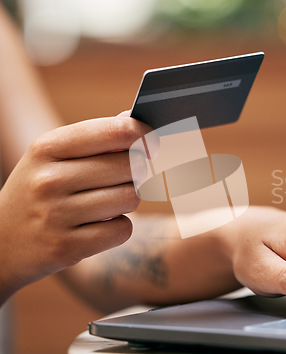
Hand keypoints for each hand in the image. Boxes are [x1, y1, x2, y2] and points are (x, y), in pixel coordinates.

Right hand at [0, 113, 151, 303]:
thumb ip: (95, 138)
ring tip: (107, 203)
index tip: (152, 140)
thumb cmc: (39, 191)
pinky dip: (119, 228)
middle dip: (137, 172)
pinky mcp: (66, 247)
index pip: (116, 131)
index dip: (144, 134)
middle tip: (125, 178)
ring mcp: (56, 215)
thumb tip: (134, 120)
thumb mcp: (53, 158)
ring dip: (128, 201)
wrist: (0, 243)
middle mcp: (49, 179)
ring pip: (131, 198)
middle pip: (131, 166)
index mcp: (47, 147)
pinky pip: (122, 230)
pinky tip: (99, 227)